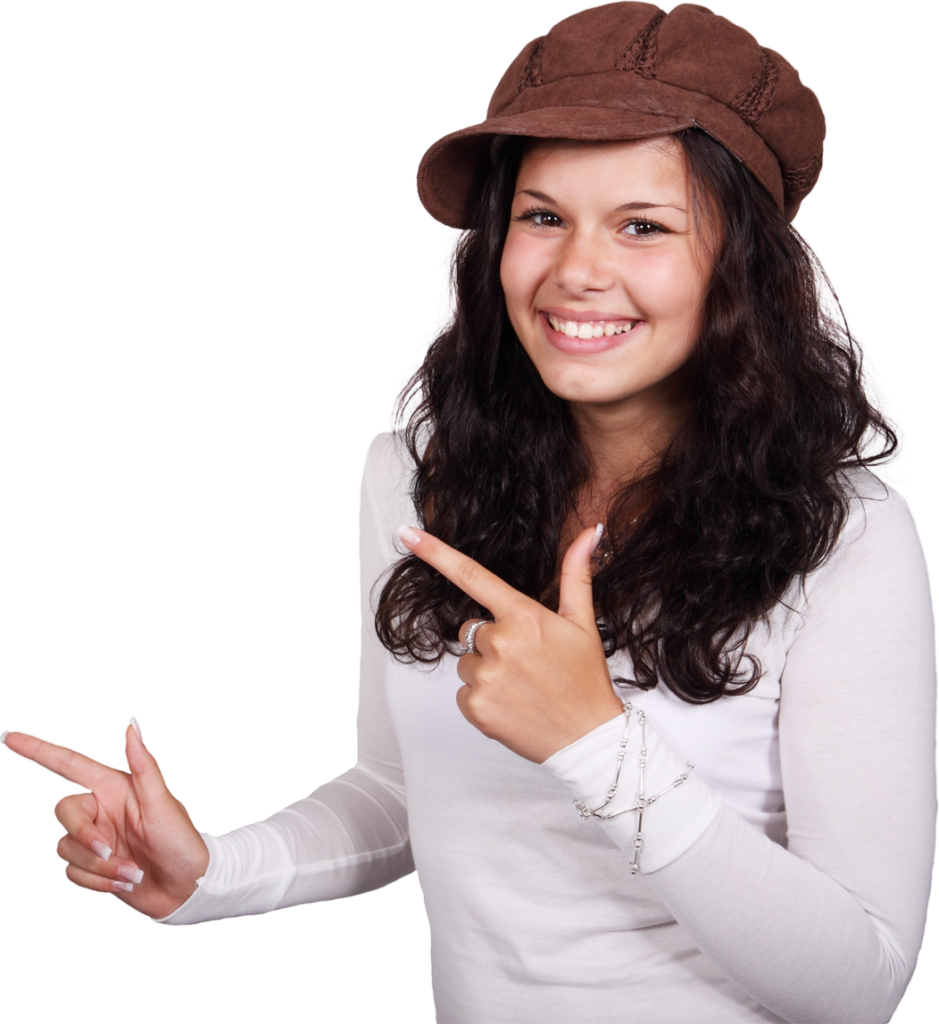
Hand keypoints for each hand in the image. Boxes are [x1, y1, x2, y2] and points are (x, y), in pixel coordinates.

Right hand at [2, 719, 209, 918]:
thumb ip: (144, 764)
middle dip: (84, 836)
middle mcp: (102, 808)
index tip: (8, 737)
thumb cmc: (181, 841)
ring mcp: (96, 837)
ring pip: (66, 848)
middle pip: (64, 812)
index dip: (38, 750)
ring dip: (99, 867)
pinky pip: (72, 872)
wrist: (187, 887)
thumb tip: (131, 724)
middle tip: (110, 851)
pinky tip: (124, 883)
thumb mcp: (164, 803)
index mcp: (116, 786)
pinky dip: (97, 882)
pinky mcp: (92, 865)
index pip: (69, 763)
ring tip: (132, 872)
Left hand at [397, 523, 624, 763]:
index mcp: (524, 616)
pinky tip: (511, 705)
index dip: (435, 552)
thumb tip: (589, 533)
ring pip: (467, 663)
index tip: (409, 534)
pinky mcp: (475, 706)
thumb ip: (576, 574)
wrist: (588, 738)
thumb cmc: (584, 679)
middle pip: (471, 629)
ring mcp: (486, 676)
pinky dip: (482, 699)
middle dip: (491, 642)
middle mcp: (500, 642)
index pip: (472, 575)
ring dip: (487, 672)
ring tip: (521, 686)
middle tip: (525, 662)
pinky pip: (464, 692)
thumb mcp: (583, 622)